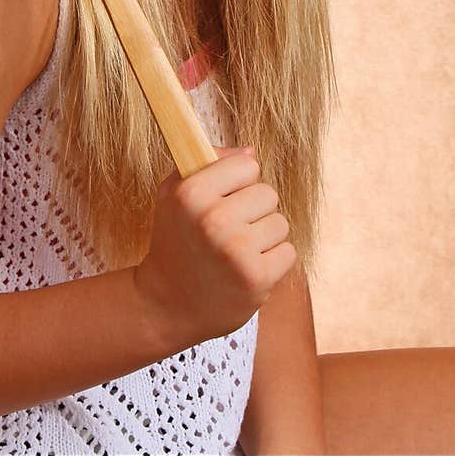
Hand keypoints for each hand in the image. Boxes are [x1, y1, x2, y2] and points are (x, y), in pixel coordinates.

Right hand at [133, 145, 295, 344]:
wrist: (166, 305)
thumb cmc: (174, 241)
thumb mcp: (174, 194)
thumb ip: (209, 162)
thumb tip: (250, 151)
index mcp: (191, 192)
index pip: (248, 165)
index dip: (237, 183)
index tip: (222, 200)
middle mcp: (213, 218)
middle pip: (268, 193)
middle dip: (253, 211)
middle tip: (228, 231)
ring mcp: (236, 249)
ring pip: (281, 223)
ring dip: (264, 238)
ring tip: (236, 252)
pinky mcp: (256, 277)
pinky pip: (288, 253)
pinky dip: (272, 262)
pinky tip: (247, 269)